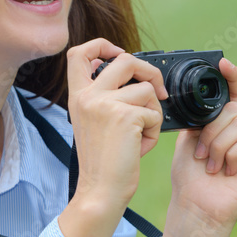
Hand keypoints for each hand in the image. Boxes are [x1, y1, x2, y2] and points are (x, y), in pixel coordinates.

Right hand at [58, 39, 167, 236]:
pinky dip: (154, 131)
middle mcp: (88, 96)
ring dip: (153, 113)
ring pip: (146, 89)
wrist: (100, 191)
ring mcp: (105, 104)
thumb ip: (106, 99)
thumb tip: (137, 78)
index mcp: (78, 96)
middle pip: (125, 59)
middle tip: (158, 93)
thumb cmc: (103, 162)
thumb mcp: (94, 123)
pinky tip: (140, 147)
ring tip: (141, 135)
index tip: (117, 53)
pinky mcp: (125, 116)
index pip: (78, 53)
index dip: (101, 45)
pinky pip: (154, 112)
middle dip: (150, 73)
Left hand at [161, 58, 236, 236]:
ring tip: (212, 166)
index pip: (235, 95)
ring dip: (218, 146)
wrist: (194, 204)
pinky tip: (228, 172)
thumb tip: (205, 94)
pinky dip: (231, 156)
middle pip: (233, 110)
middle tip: (203, 154)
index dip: (232, 78)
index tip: (223, 63)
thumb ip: (201, 116)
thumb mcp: (190, 138)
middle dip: (212, 131)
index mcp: (226, 125)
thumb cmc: (189, 176)